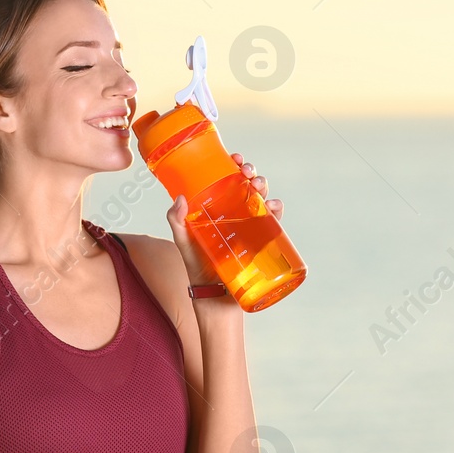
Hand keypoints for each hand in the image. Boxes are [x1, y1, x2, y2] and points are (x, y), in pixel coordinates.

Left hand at [165, 151, 283, 284]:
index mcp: (216, 207)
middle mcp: (234, 212)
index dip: (232, 165)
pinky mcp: (262, 239)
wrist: (215, 294)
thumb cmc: (197, 266)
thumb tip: (180, 198)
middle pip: (246, 184)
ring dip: (263, 186)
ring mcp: (249, 224)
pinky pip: (273, 220)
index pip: (225, 179)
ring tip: (259, 187)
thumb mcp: (184, 242)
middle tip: (247, 172)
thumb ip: (177, 221)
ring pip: (261, 197)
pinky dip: (276, 209)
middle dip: (251, 172)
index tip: (234, 158)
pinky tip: (273, 207)